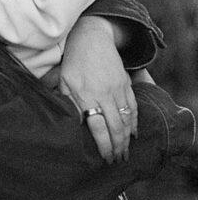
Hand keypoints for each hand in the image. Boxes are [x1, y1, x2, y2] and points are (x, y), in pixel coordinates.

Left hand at [59, 16, 136, 163]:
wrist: (91, 39)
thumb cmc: (72, 62)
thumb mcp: (63, 81)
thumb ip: (69, 102)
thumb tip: (76, 124)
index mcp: (86, 95)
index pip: (97, 127)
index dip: (103, 145)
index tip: (105, 158)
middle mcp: (104, 94)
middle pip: (115, 127)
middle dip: (118, 147)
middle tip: (117, 161)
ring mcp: (117, 89)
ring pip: (127, 120)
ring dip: (127, 139)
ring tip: (125, 152)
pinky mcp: (126, 84)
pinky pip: (134, 107)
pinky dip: (135, 122)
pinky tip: (133, 134)